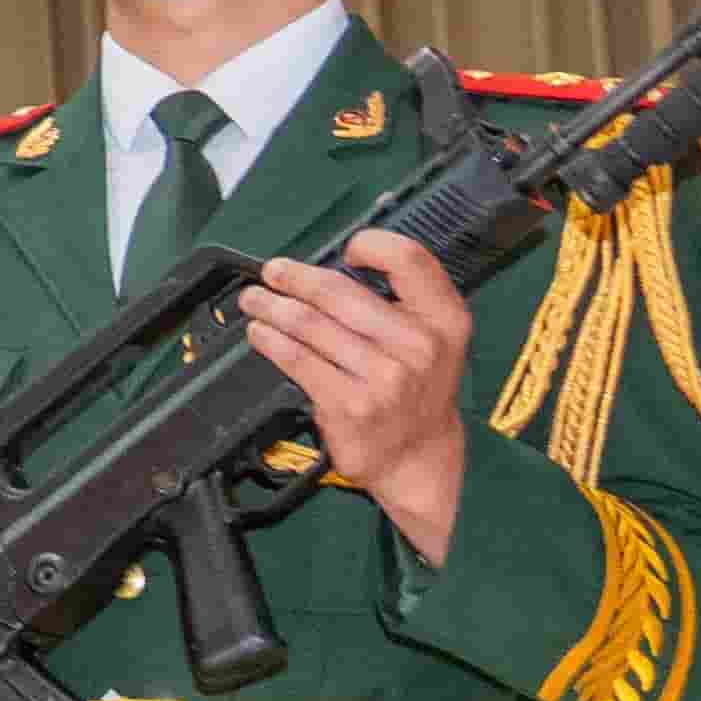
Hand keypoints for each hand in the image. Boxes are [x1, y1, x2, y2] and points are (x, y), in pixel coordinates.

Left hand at [240, 226, 478, 556]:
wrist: (419, 456)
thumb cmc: (418, 390)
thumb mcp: (435, 339)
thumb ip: (401, 301)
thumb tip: (333, 267)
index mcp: (445, 319)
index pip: (410, 260)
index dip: (372, 244)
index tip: (344, 250)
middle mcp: (418, 345)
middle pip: (340, 292)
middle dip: (295, 278)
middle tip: (272, 272)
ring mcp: (384, 378)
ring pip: (310, 325)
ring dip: (272, 307)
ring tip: (254, 300)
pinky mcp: (349, 405)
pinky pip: (297, 361)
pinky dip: (270, 341)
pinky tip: (259, 333)